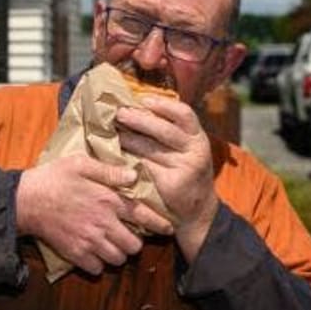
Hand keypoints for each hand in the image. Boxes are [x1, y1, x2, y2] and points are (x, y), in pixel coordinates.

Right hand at [16, 154, 172, 275]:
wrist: (25, 200)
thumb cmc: (54, 177)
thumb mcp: (80, 163)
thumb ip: (109, 170)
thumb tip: (134, 175)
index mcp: (107, 199)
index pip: (143, 215)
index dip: (159, 223)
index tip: (167, 228)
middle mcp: (103, 223)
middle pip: (134, 245)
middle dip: (135, 241)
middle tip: (128, 235)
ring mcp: (89, 241)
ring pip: (118, 259)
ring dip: (118, 253)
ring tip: (112, 244)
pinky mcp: (75, 254)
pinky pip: (97, 269)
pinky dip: (99, 263)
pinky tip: (95, 252)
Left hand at [115, 95, 219, 262]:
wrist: (197, 210)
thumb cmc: (184, 170)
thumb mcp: (186, 148)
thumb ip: (170, 130)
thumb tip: (138, 104)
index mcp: (198, 138)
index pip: (185, 114)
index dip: (164, 105)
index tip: (143, 99)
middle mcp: (195, 152)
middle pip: (164, 130)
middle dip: (138, 120)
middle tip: (119, 113)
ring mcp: (184, 170)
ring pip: (150, 150)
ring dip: (129, 139)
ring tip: (112, 132)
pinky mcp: (171, 186)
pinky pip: (144, 168)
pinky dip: (129, 160)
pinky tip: (116, 155)